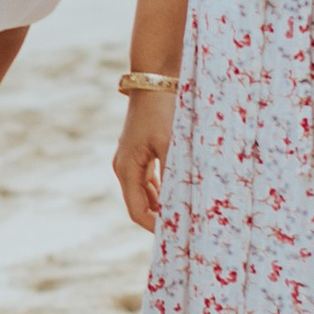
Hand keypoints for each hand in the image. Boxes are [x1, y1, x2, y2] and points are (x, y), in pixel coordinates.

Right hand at [112, 87, 176, 233]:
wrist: (156, 76)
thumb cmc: (163, 109)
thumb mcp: (171, 145)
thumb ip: (174, 177)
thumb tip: (181, 206)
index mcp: (126, 169)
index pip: (138, 212)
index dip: (156, 227)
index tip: (178, 236)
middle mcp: (125, 166)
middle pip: (141, 204)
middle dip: (161, 218)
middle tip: (186, 229)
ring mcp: (132, 157)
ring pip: (147, 192)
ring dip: (164, 204)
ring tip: (188, 213)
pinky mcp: (143, 148)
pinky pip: (152, 178)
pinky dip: (166, 188)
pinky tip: (183, 192)